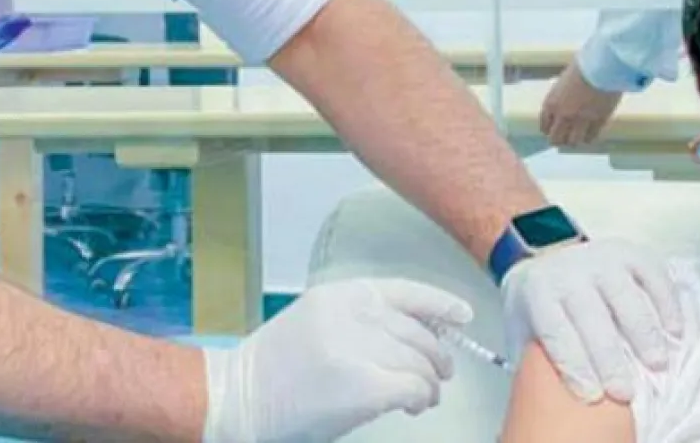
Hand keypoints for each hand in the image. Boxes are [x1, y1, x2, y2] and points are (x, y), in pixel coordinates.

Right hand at [203, 278, 472, 442]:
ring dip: (429, 383)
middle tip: (441, 374)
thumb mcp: (316, 323)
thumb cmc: (273, 369)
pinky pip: (413, 388)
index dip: (441, 304)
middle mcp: (352, 315)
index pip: (405, 292)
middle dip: (437, 356)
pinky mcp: (363, 385)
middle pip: (418, 333)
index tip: (462, 315)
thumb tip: (414, 338)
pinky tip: (415, 406)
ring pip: (420, 363)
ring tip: (426, 396)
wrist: (237, 398)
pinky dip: (420, 398)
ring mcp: (358, 349)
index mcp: (341, 295)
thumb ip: (360, 321)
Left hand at [501, 239, 681, 403]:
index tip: (592, 395)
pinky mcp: (630, 253)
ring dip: (644, 333)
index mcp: (539, 293)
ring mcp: (601, 259)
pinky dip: (667, 304)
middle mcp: (570, 272)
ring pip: (626, 296)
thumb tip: (562, 401)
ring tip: (658, 365)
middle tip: (625, 392)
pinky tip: (674, 332)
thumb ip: (540, 359)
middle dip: (609, 358)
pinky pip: (653, 275)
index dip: (574, 365)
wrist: (548, 261)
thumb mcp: (527, 332)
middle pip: (592, 317)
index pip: (556, 331)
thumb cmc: (543, 309)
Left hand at [540, 63, 622, 145]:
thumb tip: (561, 105)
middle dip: (560, 139)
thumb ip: (559, 97)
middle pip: (556, 139)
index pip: (544, 126)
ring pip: (573, 142)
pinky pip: (590, 137)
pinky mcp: (597, 122)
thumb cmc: (582, 67)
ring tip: (579, 136)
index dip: (549, 130)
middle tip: (566, 136)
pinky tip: (591, 134)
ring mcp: (580, 121)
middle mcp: (562, 115)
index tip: (553, 130)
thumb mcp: (563, 82)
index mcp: (551, 103)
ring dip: (574, 140)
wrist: (602, 67)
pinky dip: (589, 137)